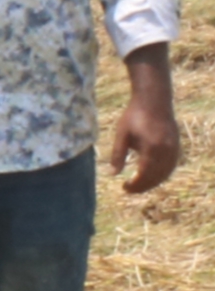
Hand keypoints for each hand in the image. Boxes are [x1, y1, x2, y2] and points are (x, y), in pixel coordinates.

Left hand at [111, 47, 181, 194]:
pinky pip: (171, 166)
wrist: (154, 100)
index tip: (124, 188)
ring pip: (166, 173)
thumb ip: (118, 154)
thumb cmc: (134, 116)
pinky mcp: (177, 146)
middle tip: (129, 189)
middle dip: (143, 186)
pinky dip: (162, 174)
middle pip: (156, 177)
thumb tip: (113, 174)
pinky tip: (151, 177)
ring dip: (153, 182)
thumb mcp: (122, 133)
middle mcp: (167, 150)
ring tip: (138, 185)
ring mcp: (174, 148)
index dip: (135, 184)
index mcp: (152, 147)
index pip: (145, 174)